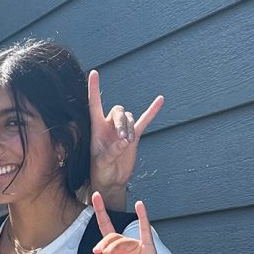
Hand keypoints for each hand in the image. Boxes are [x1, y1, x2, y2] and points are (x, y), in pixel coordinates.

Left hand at [87, 71, 161, 205]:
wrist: (111, 180)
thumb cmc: (101, 172)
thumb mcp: (102, 163)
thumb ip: (113, 151)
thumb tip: (126, 140)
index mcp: (96, 128)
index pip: (94, 104)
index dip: (93, 89)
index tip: (94, 72)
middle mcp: (109, 125)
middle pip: (118, 111)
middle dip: (122, 123)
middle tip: (124, 139)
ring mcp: (122, 129)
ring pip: (129, 118)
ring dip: (130, 128)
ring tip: (128, 142)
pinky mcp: (133, 136)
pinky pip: (144, 121)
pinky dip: (151, 111)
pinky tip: (160, 100)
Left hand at [91, 192, 162, 253]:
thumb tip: (99, 252)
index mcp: (113, 251)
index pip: (105, 227)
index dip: (100, 212)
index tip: (95, 197)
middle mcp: (124, 246)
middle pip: (111, 236)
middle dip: (104, 243)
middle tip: (101, 253)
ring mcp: (136, 246)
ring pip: (122, 240)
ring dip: (113, 246)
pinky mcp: (147, 248)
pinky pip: (145, 230)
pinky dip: (143, 217)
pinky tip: (140, 206)